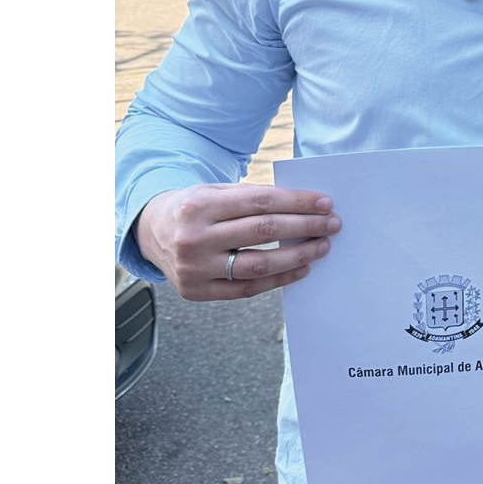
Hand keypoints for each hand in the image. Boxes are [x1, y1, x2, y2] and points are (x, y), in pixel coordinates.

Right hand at [132, 183, 338, 300]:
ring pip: (258, 264)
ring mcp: (194, 268)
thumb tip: (306, 207)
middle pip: (263, 232)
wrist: (151, 231)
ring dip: (298, 256)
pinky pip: (246, 289)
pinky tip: (301, 269)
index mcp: (199, 204)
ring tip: (321, 247)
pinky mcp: (196, 291)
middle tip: (332, 225)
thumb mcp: (215, 192)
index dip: (297, 203)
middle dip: (304, 227)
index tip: (325, 204)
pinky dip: (278, 280)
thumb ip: (253, 198)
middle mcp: (194, 237)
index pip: (261, 202)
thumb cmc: (195, 208)